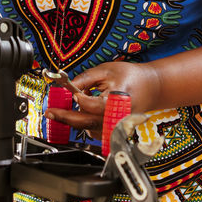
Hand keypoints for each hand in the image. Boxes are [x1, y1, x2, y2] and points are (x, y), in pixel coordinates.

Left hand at [43, 61, 160, 138]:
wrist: (151, 88)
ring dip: (76, 119)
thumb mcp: (106, 70)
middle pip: (86, 122)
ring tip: (71, 106)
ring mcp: (117, 127)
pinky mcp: (115, 131)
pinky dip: (86, 122)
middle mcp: (117, 117)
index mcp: (117, 100)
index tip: (71, 92)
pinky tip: (85, 111)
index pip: (90, 105)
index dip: (78, 98)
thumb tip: (66, 87)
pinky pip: (95, 131)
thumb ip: (85, 78)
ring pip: (89, 128)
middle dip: (65, 117)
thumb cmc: (131, 77)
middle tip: (50, 112)